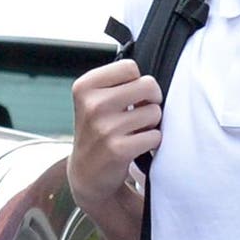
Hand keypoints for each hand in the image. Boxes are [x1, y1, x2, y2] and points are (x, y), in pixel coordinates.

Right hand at [68, 59, 163, 208]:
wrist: (86, 172)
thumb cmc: (99, 128)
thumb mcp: (94, 99)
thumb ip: (119, 83)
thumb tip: (151, 83)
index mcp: (84, 86)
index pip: (130, 67)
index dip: (136, 82)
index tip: (129, 96)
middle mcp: (92, 104)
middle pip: (148, 85)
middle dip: (150, 99)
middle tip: (138, 113)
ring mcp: (104, 127)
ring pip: (155, 111)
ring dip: (151, 123)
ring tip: (134, 131)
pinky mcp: (118, 149)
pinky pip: (155, 135)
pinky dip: (152, 141)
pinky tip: (136, 146)